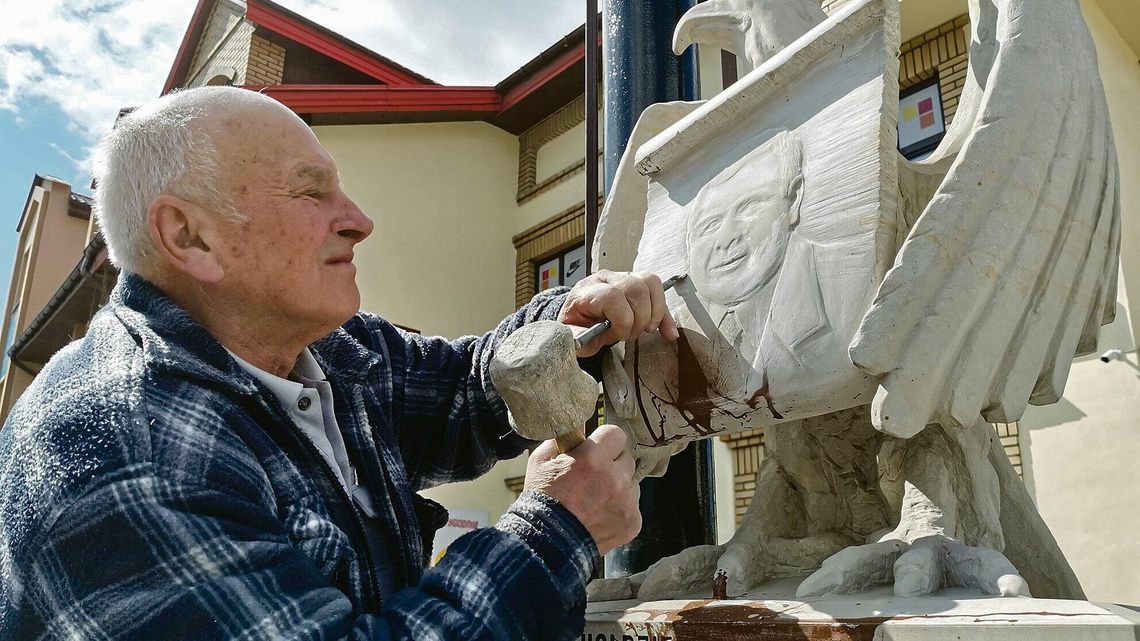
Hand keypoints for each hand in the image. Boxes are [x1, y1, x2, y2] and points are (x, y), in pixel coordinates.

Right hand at [523, 424, 640, 554]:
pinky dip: (620, 509)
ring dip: (618, 486)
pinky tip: (601, 515)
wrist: (546, 544)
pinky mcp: (633, 522)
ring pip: (632, 482)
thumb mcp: (540, 462)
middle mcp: (615, 478)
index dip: (605, 440)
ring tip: (596, 499)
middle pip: (626, 458)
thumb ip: (561, 442)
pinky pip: (633, 506)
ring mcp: (627, 501)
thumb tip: (575, 434)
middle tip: (594, 476)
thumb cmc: (542, 502)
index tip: (598, 448)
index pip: (616, 433)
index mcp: (593, 458)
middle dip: (612, 463)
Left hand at [559, 270, 679, 356]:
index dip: (623, 320)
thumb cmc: (577, 323)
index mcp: (587, 290)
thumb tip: (590, 339)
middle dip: (640, 317)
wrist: (580, 314)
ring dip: (655, 312)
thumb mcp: (571, 334)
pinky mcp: (637, 282)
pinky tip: (668, 331)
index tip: (622, 336)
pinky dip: (664, 312)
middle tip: (632, 334)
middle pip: (635, 288)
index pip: (613, 296)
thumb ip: (578, 338)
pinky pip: (657, 289)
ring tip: (646, 329)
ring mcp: (623, 277)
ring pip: (650, 282)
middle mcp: (606, 278)